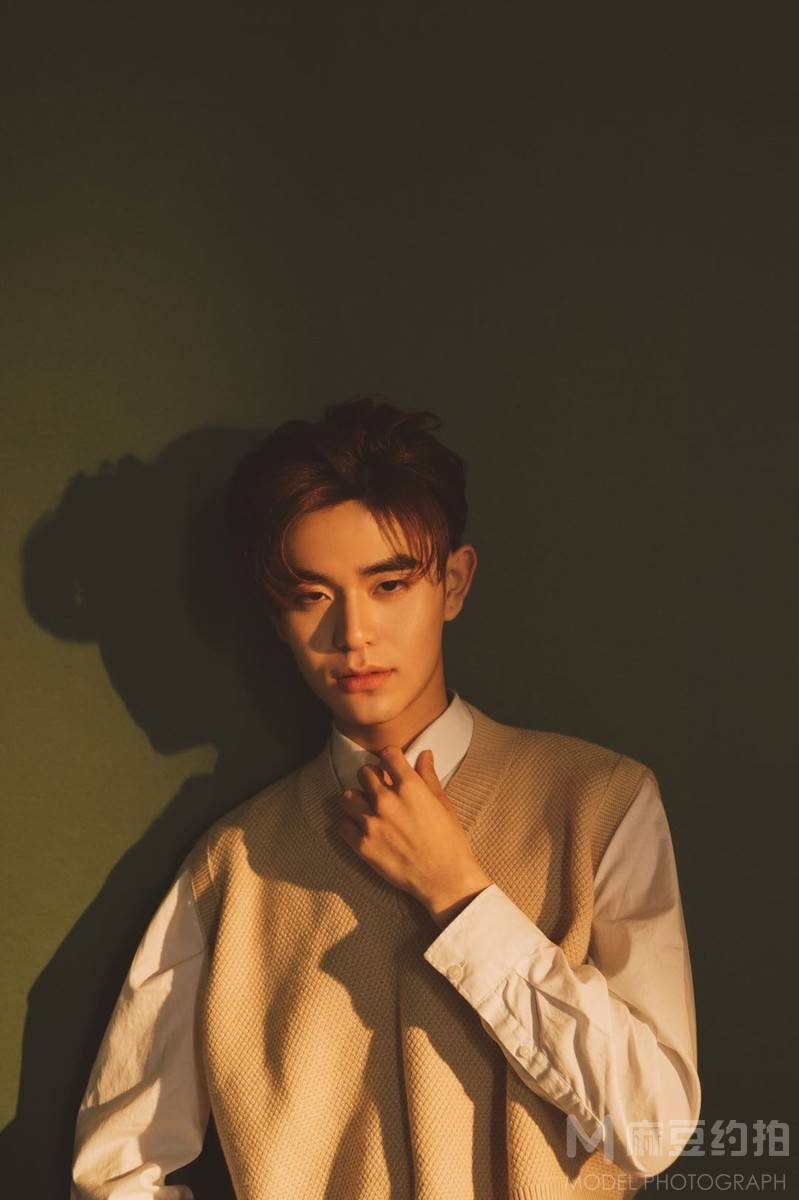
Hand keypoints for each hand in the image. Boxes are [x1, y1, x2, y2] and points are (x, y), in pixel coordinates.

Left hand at [335, 746, 491, 921]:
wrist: (444, 879)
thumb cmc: (449, 841)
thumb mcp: (443, 804)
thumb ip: (429, 777)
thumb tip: (424, 754)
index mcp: (409, 787)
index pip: (387, 755)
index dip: (390, 758)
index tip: (392, 766)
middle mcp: (387, 801)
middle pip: (364, 772)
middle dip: (372, 777)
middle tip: (379, 788)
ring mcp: (372, 823)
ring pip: (347, 796)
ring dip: (356, 799)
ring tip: (366, 807)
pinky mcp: (362, 845)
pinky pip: (341, 825)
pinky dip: (349, 824)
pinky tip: (361, 828)